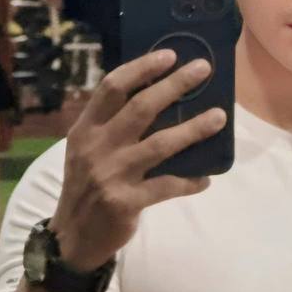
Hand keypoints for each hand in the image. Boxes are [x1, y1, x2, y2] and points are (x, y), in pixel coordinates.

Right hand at [49, 50, 223, 271]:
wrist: (73, 237)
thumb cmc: (87, 187)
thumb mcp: (86, 151)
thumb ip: (111, 126)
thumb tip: (158, 97)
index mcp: (85, 129)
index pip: (112, 88)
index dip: (141, 68)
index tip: (169, 55)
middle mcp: (96, 147)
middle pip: (141, 107)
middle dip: (175, 85)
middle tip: (203, 69)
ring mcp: (111, 174)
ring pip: (160, 144)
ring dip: (194, 128)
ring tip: (219, 117)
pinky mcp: (126, 202)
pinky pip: (166, 186)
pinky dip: (189, 181)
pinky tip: (206, 178)